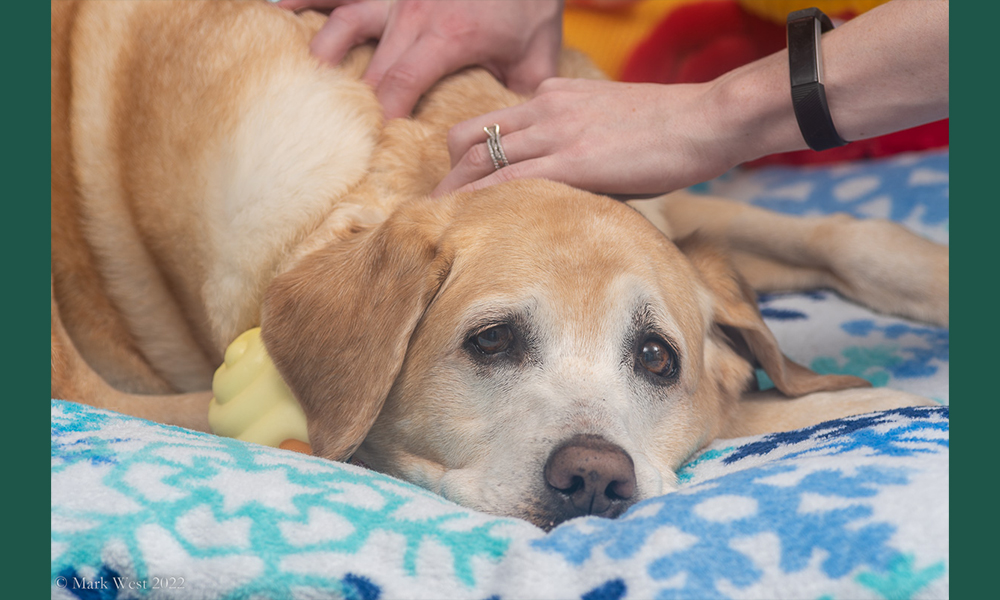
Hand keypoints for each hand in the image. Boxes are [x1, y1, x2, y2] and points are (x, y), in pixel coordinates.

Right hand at [276, 0, 563, 118]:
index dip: (383, 119)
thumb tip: (506, 145)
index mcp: (446, 38)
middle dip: (354, 103)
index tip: (373, 148)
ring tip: (301, 79)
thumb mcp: (536, 55)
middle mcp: (412, 15)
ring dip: (323, 52)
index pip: (401, 87)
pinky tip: (278, 5)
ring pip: (344, 23)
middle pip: (369, 67)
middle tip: (339, 135)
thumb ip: (518, 101)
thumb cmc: (529, 3)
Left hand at [433, 77, 740, 197]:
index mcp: (555, 96)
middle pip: (471, 135)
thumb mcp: (613, 126)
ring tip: (440, 222)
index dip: (469, 154)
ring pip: (480, 158)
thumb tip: (571, 183)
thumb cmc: (672, 129)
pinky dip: (481, 200)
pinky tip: (468, 222)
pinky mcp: (571, 159)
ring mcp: (555, 131)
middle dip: (451, 173)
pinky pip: (509, 180)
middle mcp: (545, 107)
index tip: (462, 183)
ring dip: (455, 191)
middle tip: (442, 206)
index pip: (494, 123)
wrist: (707, 119)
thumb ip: (582, 144)